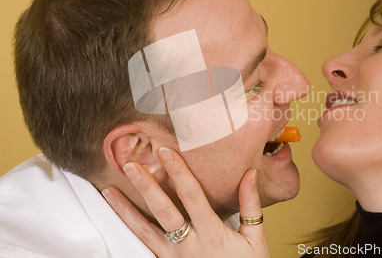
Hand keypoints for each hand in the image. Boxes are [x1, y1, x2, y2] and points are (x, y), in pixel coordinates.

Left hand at [102, 147, 269, 257]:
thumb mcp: (255, 240)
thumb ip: (250, 206)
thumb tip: (249, 174)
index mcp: (212, 234)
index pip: (192, 196)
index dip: (178, 172)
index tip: (167, 152)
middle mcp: (189, 246)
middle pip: (163, 211)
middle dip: (146, 186)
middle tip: (131, 166)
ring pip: (145, 232)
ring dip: (126, 210)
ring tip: (109, 191)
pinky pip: (145, 247)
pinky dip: (131, 231)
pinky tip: (119, 220)